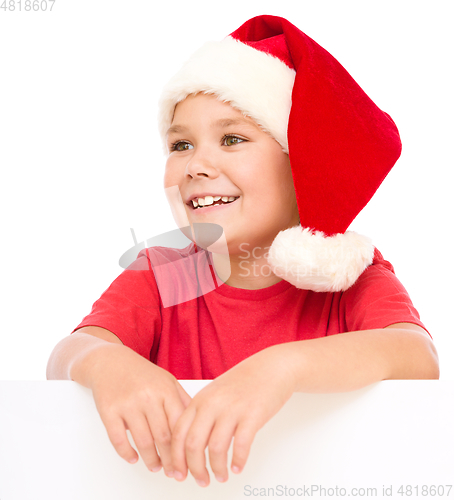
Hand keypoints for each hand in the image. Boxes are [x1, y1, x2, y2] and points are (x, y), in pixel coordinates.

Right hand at [89, 345, 191, 475]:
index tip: (190, 461)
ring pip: (143, 441)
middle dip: (171, 459)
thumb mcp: (167, 381)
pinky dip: (127, 453)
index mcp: (166, 390)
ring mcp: (128, 404)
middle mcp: (148, 397)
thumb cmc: (142, 374)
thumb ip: (182, 400)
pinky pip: (118, 439)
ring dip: (151, 459)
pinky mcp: (109, 411)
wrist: (110, 362)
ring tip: (156, 466)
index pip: (180, 425)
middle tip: (175, 472)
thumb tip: (199, 423)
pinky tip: (134, 458)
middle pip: (163, 437)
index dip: (185, 447)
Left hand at [170, 344, 296, 485]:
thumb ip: (201, 414)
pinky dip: (238, 461)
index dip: (176, 457)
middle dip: (194, 468)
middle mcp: (213, 404)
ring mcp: (232, 409)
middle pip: (193, 444)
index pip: (178, 432)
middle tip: (200, 480)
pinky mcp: (253, 415)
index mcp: (200, 399)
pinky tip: (238, 467)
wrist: (271, 367)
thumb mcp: (215, 393)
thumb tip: (191, 445)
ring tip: (221, 476)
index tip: (178, 472)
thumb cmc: (244, 381)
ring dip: (217, 469)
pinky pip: (241, 445)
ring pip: (216, 449)